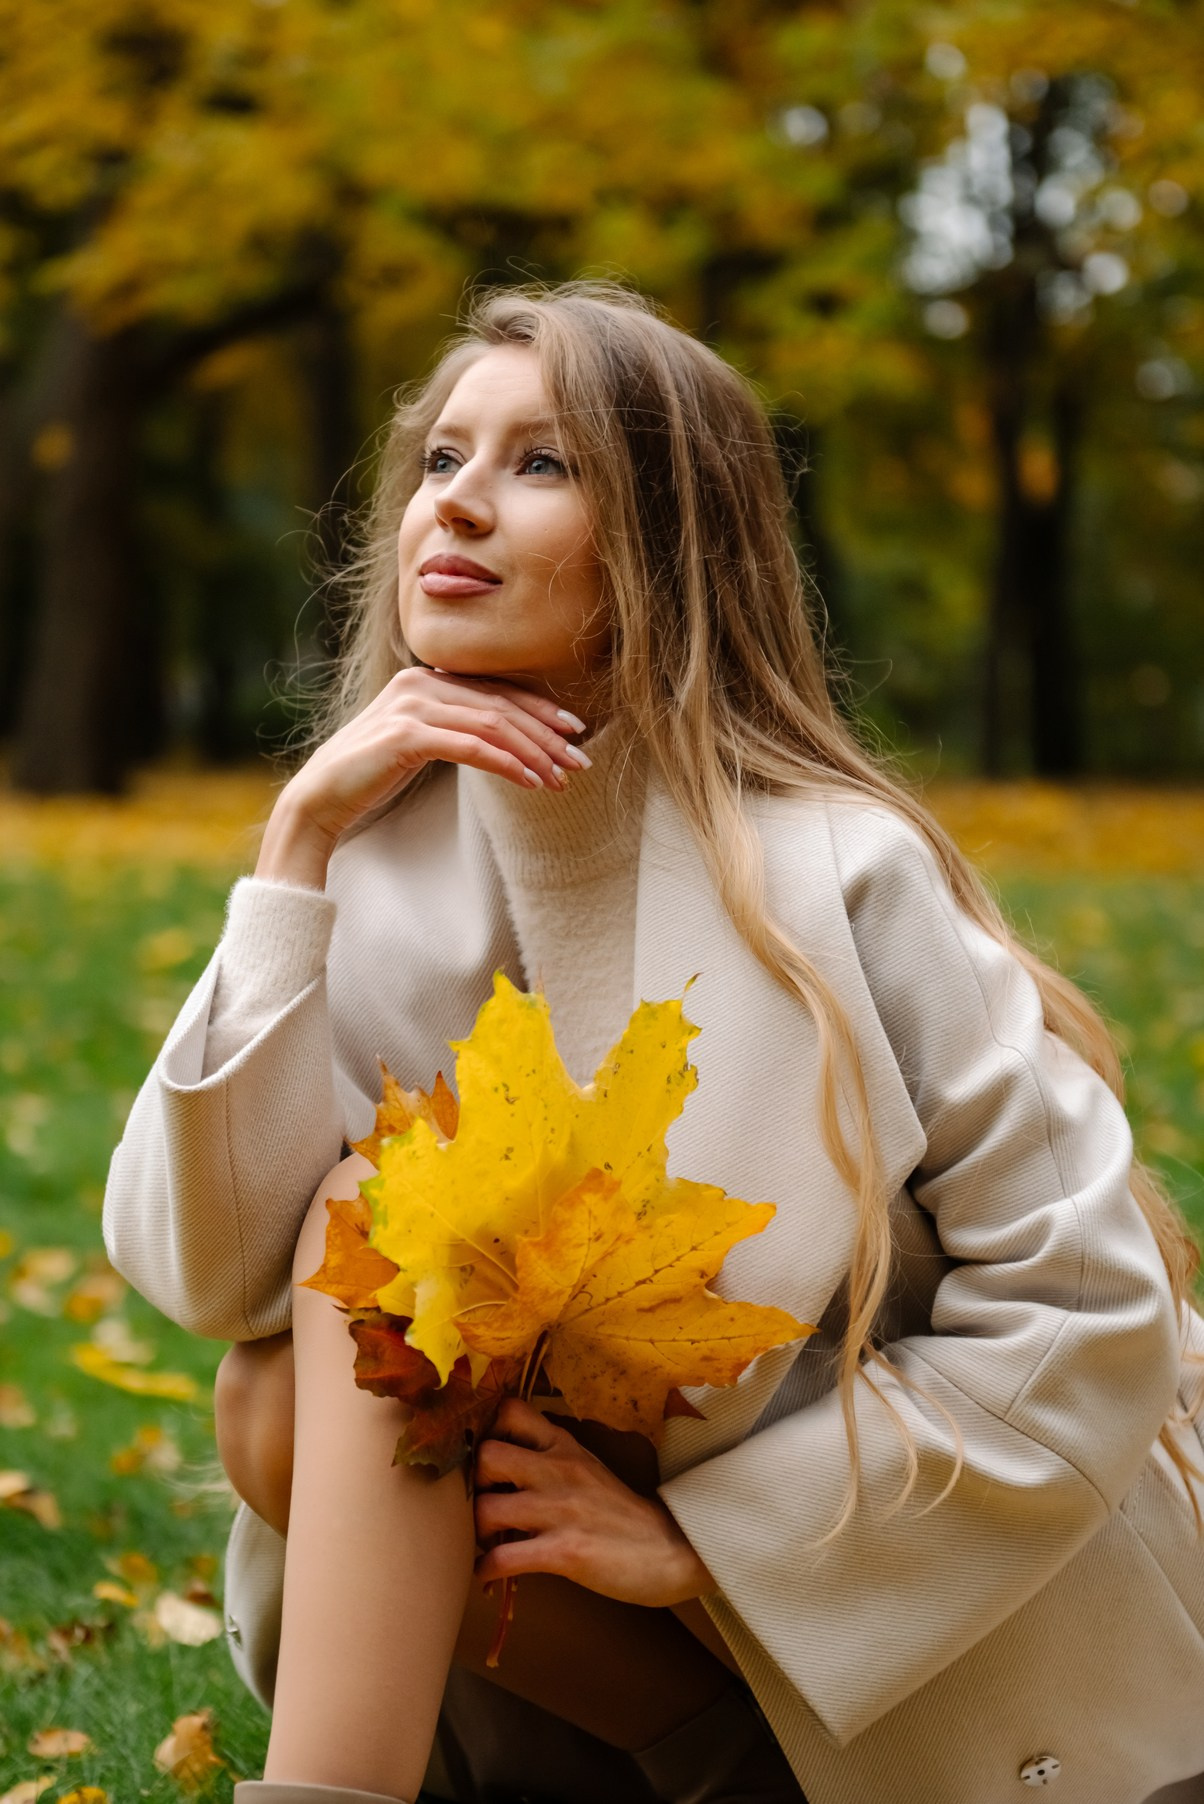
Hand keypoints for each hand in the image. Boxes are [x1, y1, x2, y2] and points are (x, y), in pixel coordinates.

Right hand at [256, 668, 588, 887]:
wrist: (320, 799)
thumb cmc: (371, 776)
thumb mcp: (419, 743)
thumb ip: (453, 728)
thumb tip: (504, 736)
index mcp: (425, 679)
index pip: (496, 690)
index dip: (540, 709)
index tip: (575, 731)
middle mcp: (420, 683)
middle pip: (501, 705)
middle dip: (547, 734)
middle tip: (580, 760)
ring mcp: (412, 704)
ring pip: (493, 724)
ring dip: (534, 753)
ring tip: (562, 778)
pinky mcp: (407, 734)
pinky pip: (473, 747)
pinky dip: (508, 764)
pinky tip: (532, 782)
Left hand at [472, 1399, 716, 1608]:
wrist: (671, 1551)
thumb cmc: (623, 1514)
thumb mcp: (588, 1469)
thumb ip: (551, 1459)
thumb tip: (503, 1464)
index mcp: (564, 1446)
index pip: (510, 1411)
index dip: (488, 1432)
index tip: (488, 1459)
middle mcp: (559, 1470)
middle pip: (487, 1456)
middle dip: (474, 1483)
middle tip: (485, 1502)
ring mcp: (560, 1511)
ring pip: (486, 1510)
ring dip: (477, 1532)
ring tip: (488, 1542)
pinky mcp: (563, 1551)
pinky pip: (503, 1559)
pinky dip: (487, 1570)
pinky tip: (491, 1574)